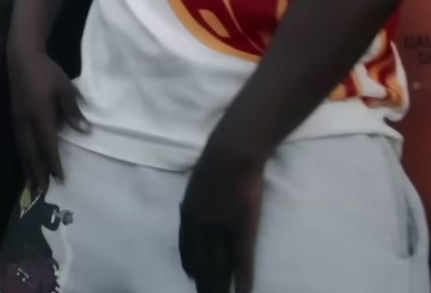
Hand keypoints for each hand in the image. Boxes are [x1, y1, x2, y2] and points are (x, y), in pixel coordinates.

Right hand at [8, 47, 86, 193]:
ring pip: (22, 149)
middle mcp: (26, 122)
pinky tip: (26, 161)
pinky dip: (23, 155)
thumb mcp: (65, 88)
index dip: (54, 163)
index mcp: (40, 115)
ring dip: (28, 167)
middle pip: (31, 152)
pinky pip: (18, 141)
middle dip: (37, 172)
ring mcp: (17, 119)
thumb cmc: (47, 72)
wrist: (21, 57)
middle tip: (41, 191)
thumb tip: (84, 131)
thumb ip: (73, 111)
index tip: (60, 179)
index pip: (48, 145)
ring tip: (32, 183)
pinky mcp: (14, 116)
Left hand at [179, 141, 265, 292]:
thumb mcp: (197, 181)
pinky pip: (242, 260)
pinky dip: (244, 279)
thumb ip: (196, 199)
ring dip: (221, 286)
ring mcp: (222, 228)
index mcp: (188, 212)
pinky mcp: (243, 229)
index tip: (192, 276)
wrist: (233, 151)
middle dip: (205, 281)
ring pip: (221, 265)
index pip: (186, 246)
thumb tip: (195, 206)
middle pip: (203, 261)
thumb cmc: (217, 159)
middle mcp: (201, 225)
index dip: (190, 263)